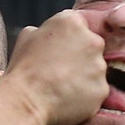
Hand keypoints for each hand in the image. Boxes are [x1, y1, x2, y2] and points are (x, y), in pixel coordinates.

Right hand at [2, 10, 108, 124]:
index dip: (66, 40)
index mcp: (72, 23)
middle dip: (79, 56)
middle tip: (60, 71)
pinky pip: (96, 91)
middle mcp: (92, 41)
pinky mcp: (102, 89)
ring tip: (62, 87)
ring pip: (95, 70)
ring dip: (84, 76)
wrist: (25, 101)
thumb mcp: (26, 37)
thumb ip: (44, 30)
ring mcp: (99, 67)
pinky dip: (85, 95)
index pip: (78, 26)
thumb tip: (47, 34)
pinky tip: (67, 98)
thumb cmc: (22, 69)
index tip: (57, 52)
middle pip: (91, 46)